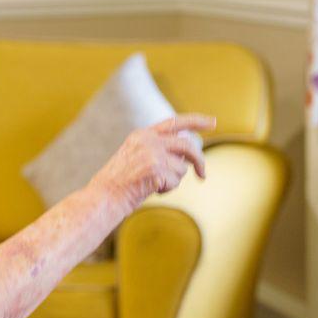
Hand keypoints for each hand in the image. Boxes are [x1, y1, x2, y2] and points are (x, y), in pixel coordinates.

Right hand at [88, 114, 215, 209]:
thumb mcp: (135, 157)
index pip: (175, 122)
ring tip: (155, 185)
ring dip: (174, 180)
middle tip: (203, 174)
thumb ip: (158, 150)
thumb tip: (186, 154)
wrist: (104, 196)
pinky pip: (175, 181)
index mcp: (142, 134)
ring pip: (182, 167)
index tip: (213, 122)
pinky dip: (167, 189)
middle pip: (187, 144)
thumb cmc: (120, 183)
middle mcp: (148, 140)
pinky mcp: (156, 169)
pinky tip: (151, 190)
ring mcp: (152, 153)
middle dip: (199, 160)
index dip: (196, 121)